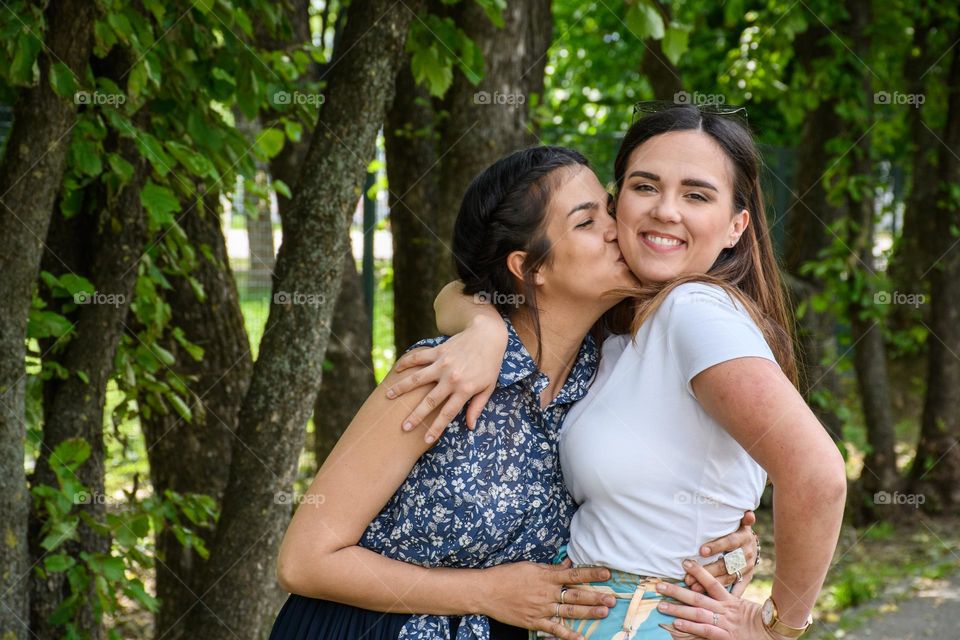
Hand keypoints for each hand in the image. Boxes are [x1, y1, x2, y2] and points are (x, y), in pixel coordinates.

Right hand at [386, 315, 507, 441]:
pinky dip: (407, 363)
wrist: (487, 335)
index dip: (436, 428)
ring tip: (389, 396)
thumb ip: (477, 406)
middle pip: (430, 401)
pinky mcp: (438, 351)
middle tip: (403, 427)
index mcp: (465, 389)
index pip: (448, 414)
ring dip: (402, 388)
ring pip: (418, 379)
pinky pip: (419, 358)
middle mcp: (451, 378)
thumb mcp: (488, 387)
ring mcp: (443, 364)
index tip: (426, 440)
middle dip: (416, 415)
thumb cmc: (490, 364)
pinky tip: (396, 370)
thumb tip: (470, 426)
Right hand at [477, 562, 615, 639]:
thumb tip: (568, 564)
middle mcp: (547, 593)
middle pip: (576, 594)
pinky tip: (581, 638)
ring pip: (570, 611)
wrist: (487, 591)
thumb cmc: (507, 575)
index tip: (607, 573)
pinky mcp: (535, 622)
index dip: (592, 573)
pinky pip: (555, 630)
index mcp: (547, 577)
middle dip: (596, 596)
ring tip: (604, 612)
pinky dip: (568, 634)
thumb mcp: (530, 567)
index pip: (574, 574)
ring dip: (588, 612)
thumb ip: (551, 568)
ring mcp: (542, 609)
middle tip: (613, 598)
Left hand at [656, 561, 787, 639]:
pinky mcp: (726, 637)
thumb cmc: (758, 621)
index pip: (712, 582)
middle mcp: (725, 609)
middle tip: (659, 586)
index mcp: (730, 600)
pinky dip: (691, 628)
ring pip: (698, 613)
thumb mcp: (742, 607)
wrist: (773, 635)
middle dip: (677, 591)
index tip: (684, 563)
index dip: (698, 572)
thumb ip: (726, 598)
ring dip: (678, 609)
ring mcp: (725, 623)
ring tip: (662, 605)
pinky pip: (706, 631)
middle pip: (698, 597)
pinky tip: (677, 625)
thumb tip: (707, 587)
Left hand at [685, 511, 757, 596]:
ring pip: (728, 577)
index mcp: (744, 539)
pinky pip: (737, 589)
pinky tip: (709, 598)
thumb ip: (743, 519)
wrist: (753, 545)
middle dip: (708, 570)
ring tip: (693, 586)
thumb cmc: (738, 531)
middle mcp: (747, 555)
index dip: (716, 546)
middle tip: (689, 575)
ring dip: (710, 584)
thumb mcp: (741, 524)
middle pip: (727, 564)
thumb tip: (748, 512)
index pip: (730, 542)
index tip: (701, 551)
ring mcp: (747, 568)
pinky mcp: (747, 579)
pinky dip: (724, 594)